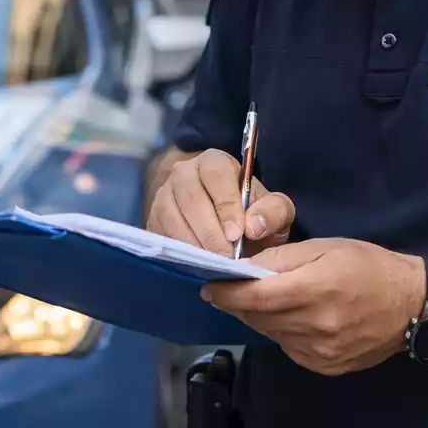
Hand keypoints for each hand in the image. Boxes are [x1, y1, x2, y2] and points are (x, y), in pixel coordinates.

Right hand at [146, 148, 294, 256]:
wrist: (226, 224)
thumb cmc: (251, 214)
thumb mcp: (274, 210)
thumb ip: (274, 212)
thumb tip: (253, 226)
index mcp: (215, 162)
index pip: (215, 175)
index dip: (225, 204)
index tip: (236, 234)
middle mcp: (184, 173)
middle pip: (190, 198)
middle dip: (209, 232)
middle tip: (226, 258)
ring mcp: (165, 194)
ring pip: (172, 217)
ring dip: (193, 243)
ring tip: (212, 264)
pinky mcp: (153, 218)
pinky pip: (160, 233)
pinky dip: (177, 251)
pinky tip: (195, 264)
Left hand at [201, 238, 425, 375]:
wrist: (412, 305)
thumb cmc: (369, 267)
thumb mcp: (326, 248)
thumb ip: (283, 259)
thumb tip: (245, 268)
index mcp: (317, 290)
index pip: (257, 297)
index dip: (227, 294)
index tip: (209, 286)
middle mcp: (317, 326)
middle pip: (259, 318)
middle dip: (237, 304)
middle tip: (226, 290)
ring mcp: (321, 352)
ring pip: (271, 334)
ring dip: (258, 318)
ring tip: (258, 300)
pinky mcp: (326, 367)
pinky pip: (288, 348)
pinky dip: (280, 332)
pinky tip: (290, 318)